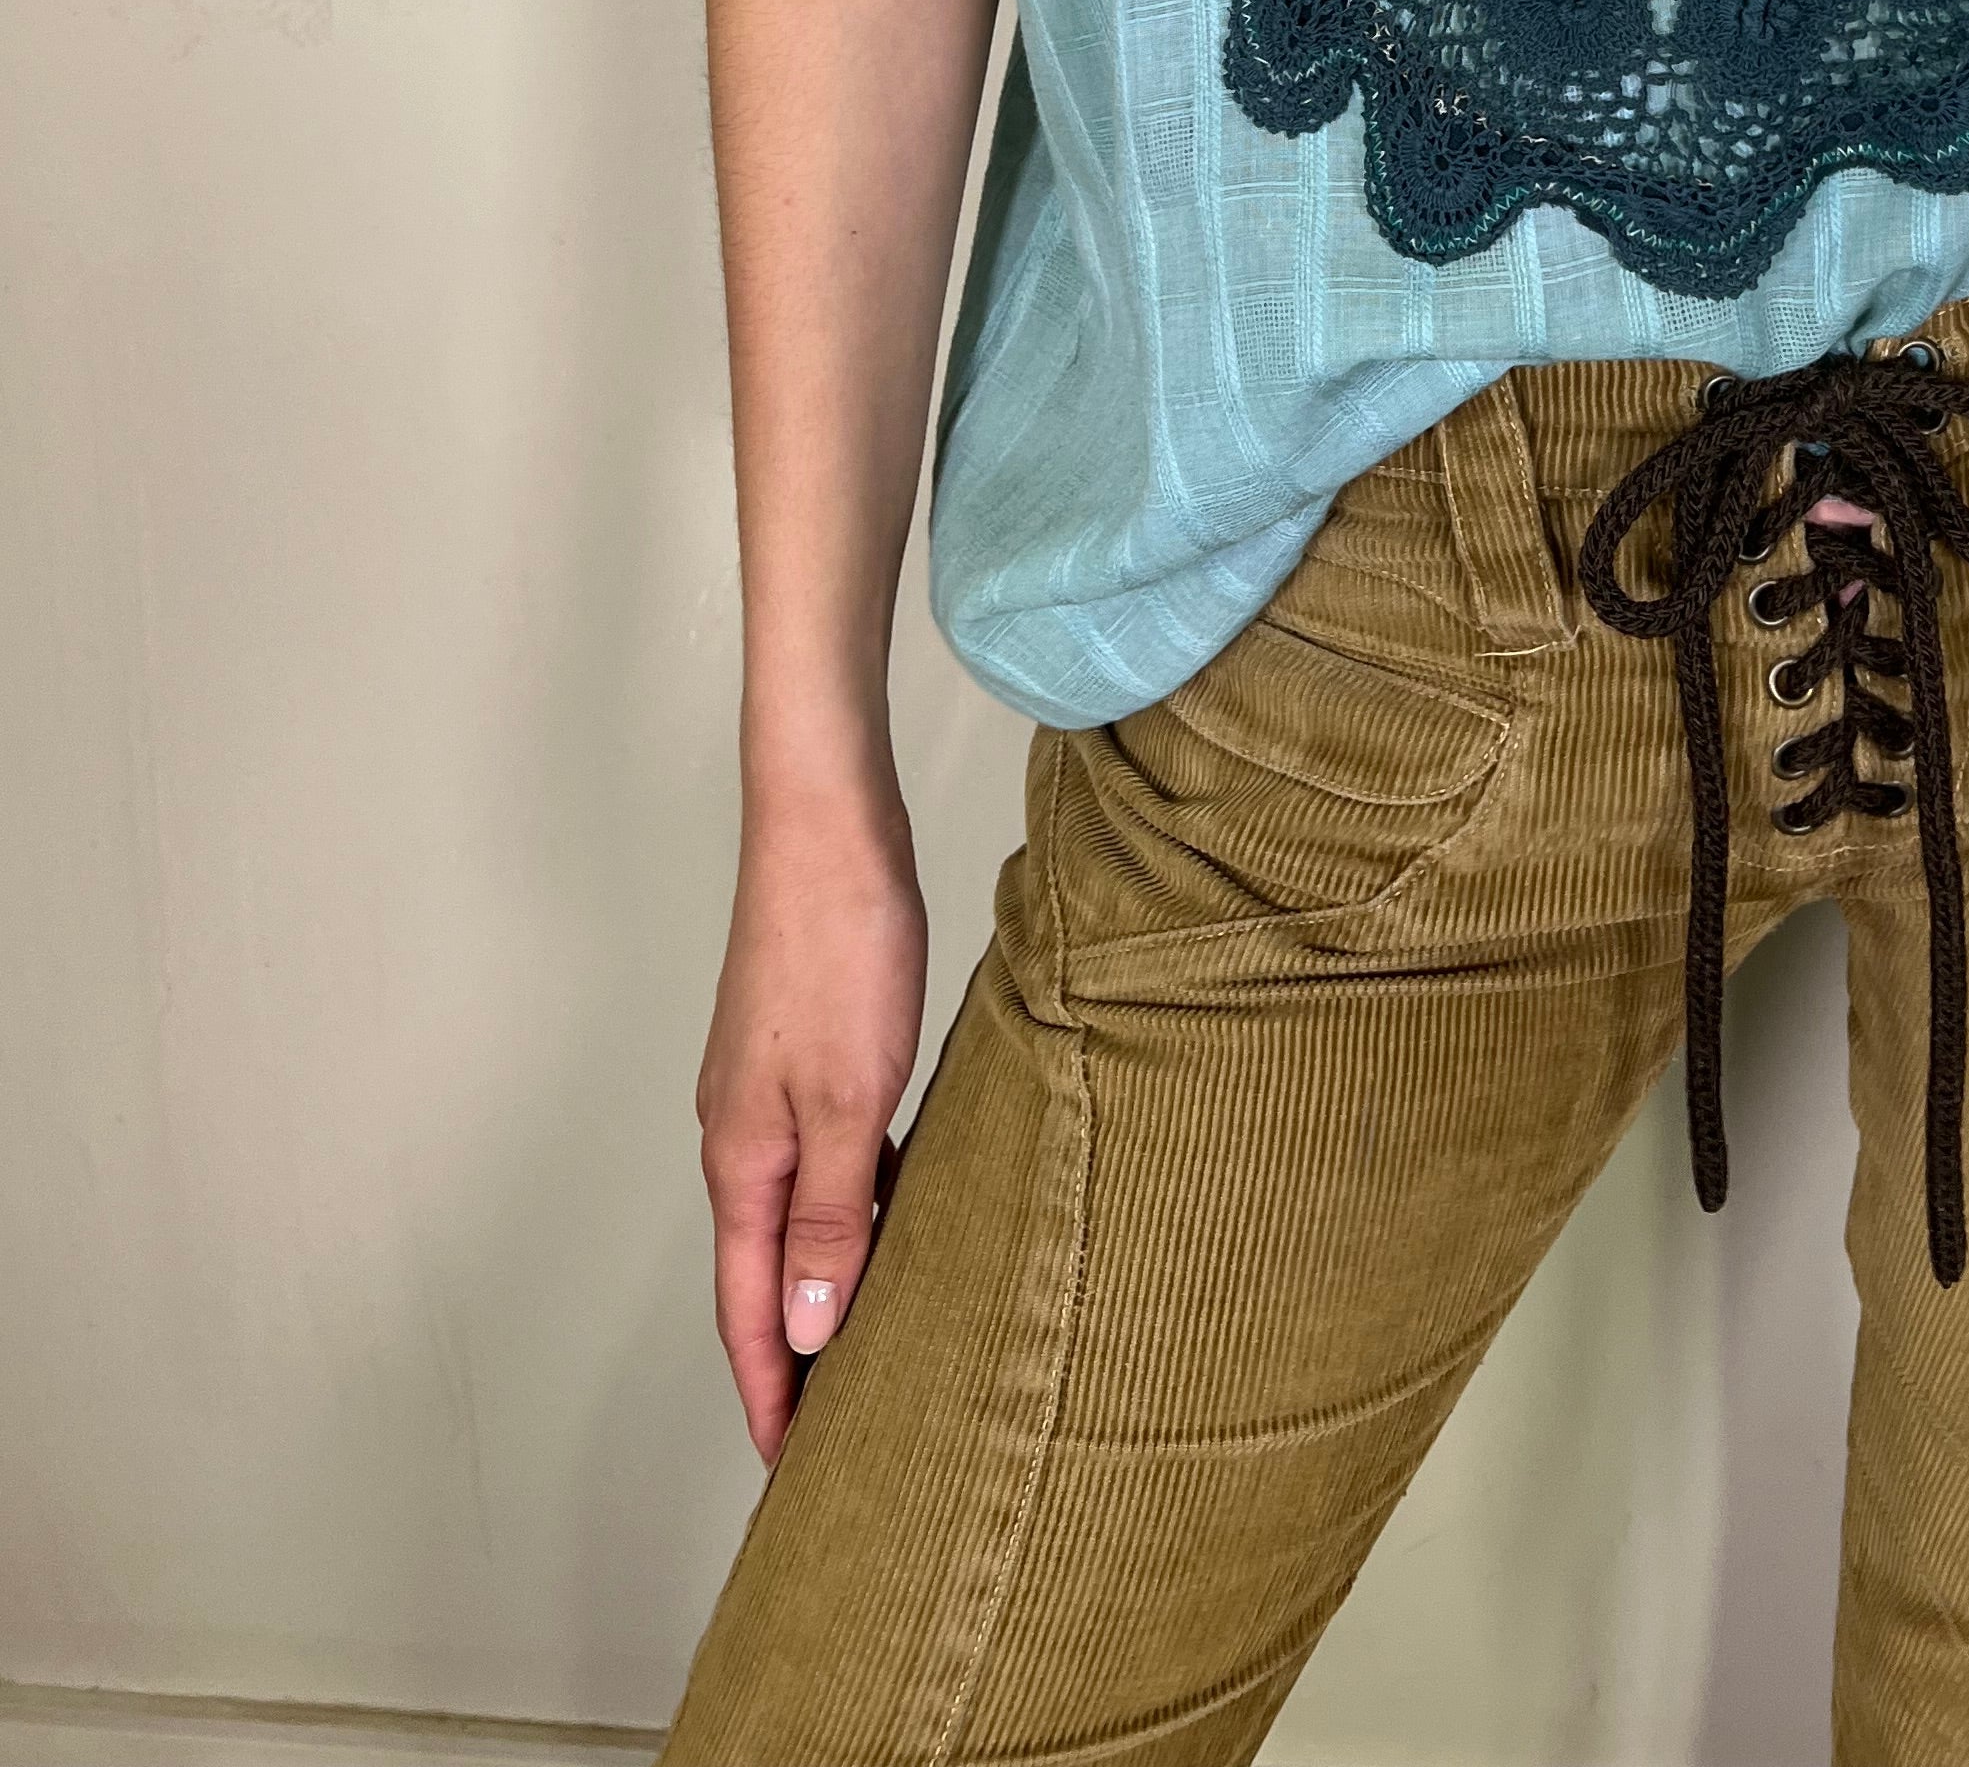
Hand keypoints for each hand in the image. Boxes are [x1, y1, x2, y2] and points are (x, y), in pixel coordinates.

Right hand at [695, 782, 927, 1461]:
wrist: (826, 825)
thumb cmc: (838, 948)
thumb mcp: (848, 1098)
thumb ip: (828, 1216)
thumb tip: (803, 1326)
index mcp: (742, 1159)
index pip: (748, 1309)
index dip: (772, 1394)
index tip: (794, 1472)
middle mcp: (740, 1135)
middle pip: (762, 1272)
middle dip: (793, 1356)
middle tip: (838, 1433)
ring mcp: (767, 1092)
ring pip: (796, 1217)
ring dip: (825, 1282)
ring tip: (871, 1348)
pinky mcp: (802, 1054)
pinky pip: (824, 1162)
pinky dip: (853, 1210)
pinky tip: (899, 1218)